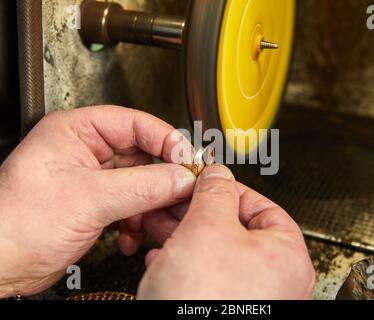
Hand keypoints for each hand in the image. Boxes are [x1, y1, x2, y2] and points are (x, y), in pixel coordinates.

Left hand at [0, 106, 196, 296]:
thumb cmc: (15, 224)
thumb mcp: (88, 199)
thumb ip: (143, 186)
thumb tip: (181, 178)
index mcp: (77, 131)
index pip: (135, 124)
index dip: (166, 140)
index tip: (186, 160)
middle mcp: (87, 152)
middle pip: (143, 156)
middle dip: (161, 180)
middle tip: (179, 193)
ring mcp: (93, 180)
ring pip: (141, 184)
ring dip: (150, 206)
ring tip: (151, 222)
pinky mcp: (96, 205)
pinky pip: (132, 206)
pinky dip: (137, 222)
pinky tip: (129, 236)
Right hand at [138, 165, 315, 299]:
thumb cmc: (205, 302)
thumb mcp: (208, 227)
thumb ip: (215, 192)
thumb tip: (218, 173)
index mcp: (286, 256)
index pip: (262, 206)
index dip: (228, 188)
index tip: (205, 180)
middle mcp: (275, 280)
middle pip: (235, 229)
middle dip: (197, 211)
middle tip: (175, 201)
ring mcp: (250, 298)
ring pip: (215, 252)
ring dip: (184, 233)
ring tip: (159, 224)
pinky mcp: (222, 309)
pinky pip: (205, 276)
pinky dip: (182, 262)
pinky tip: (160, 257)